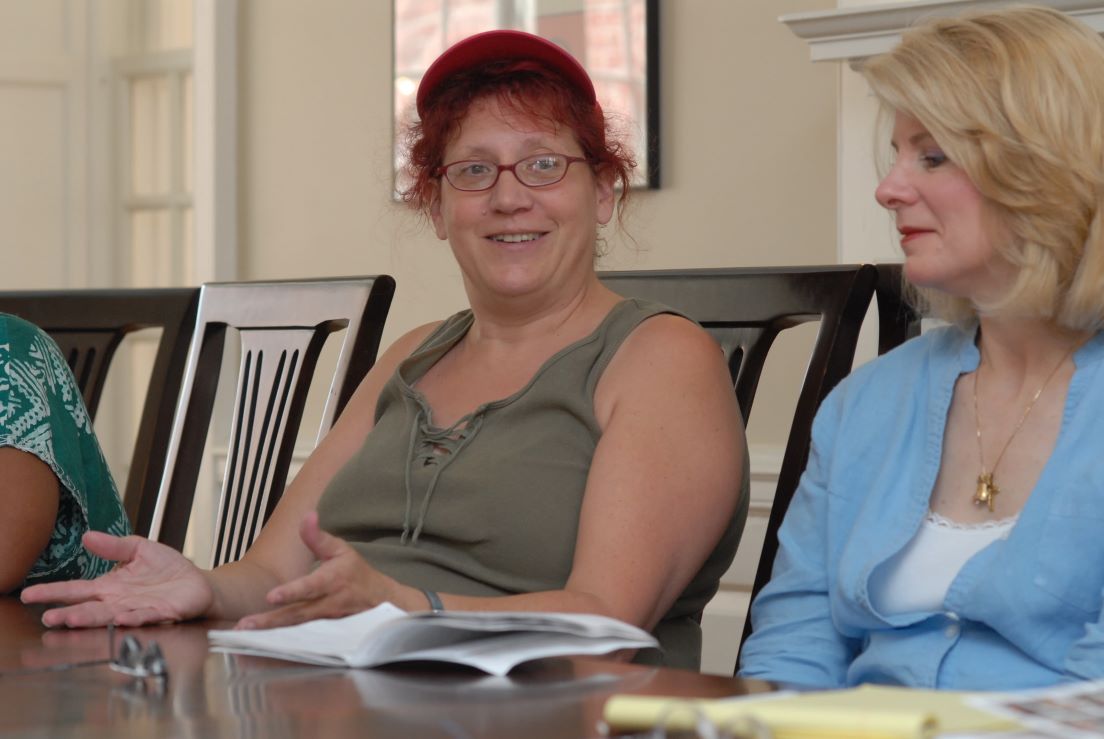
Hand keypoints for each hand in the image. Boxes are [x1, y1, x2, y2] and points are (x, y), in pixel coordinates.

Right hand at [20, 532, 213, 627]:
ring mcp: (138, 610)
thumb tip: (88, 536)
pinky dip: (133, 618)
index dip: (52, 592)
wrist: (196, 582)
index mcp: (109, 587)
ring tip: (74, 619)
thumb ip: (114, 546)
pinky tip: (121, 617)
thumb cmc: (166, 569)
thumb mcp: (139, 549)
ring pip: (110, 617)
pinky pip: (145, 616)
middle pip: (88, 609)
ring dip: (92, 619)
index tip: (29, 594)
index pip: (75, 590)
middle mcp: (119, 602)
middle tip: (49, 618)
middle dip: (68, 614)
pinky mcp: (161, 614)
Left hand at [235, 511, 403, 629]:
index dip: (292, 592)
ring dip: (272, 634)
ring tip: (247, 635)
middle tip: (245, 625)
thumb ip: (318, 537)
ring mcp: (327, 622)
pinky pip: (303, 640)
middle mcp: (329, 603)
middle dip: (270, 620)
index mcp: (332, 580)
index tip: (272, 596)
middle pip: (297, 614)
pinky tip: (264, 645)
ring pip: (298, 630)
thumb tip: (307, 516)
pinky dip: (283, 643)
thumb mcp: (340, 550)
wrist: (381, 600)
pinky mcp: (326, 634)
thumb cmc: (355, 572)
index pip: (310, 587)